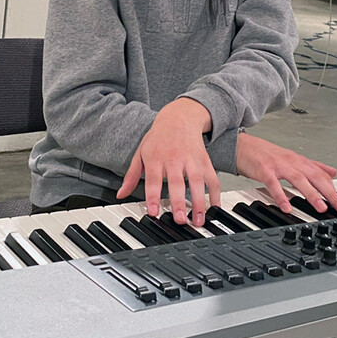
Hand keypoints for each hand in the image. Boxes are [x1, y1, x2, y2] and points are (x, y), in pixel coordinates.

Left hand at [118, 98, 221, 225]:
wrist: (179, 117)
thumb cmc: (158, 138)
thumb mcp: (141, 153)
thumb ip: (132, 176)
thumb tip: (120, 194)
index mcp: (156, 159)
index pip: (153, 180)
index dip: (153, 196)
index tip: (154, 212)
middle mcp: (174, 159)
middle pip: (177, 183)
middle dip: (179, 202)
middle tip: (181, 220)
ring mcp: (191, 160)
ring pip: (197, 182)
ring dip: (200, 202)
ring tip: (199, 220)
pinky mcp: (205, 161)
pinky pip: (212, 178)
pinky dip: (216, 194)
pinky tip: (215, 207)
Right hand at [235, 133, 336, 214]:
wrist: (241, 145)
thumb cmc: (265, 154)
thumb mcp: (292, 158)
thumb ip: (314, 166)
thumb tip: (333, 172)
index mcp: (299, 161)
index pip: (321, 174)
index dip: (333, 189)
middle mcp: (291, 162)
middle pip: (314, 176)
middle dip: (328, 192)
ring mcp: (277, 165)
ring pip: (298, 179)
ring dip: (311, 194)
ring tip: (320, 207)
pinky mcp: (263, 170)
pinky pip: (273, 184)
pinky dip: (281, 196)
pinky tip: (287, 207)